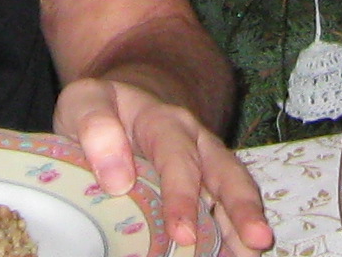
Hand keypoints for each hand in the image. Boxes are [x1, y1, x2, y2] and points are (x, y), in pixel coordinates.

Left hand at [57, 73, 272, 252]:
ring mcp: (207, 165)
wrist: (124, 103)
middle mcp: (196, 142)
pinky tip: (237, 255)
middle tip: (256, 241)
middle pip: (226, 172)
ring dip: (246, 225)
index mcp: (163, 121)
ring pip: (234, 192)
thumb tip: (118, 179)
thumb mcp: (85, 101)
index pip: (177, 157)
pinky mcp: (209, 188)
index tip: (181, 233)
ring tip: (254, 255)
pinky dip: (234, 235)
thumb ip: (94, 125)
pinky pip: (227, 211)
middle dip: (241, 208)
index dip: (182, 195)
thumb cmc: (102, 110)